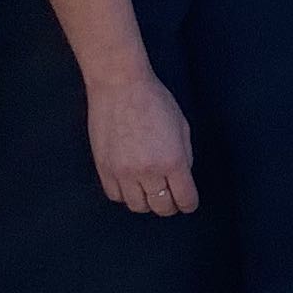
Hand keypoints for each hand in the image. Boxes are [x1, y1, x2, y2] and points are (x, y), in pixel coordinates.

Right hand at [86, 72, 198, 215]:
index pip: (185, 199)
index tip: (187, 202)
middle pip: (161, 207)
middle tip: (170, 197)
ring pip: (137, 206)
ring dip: (147, 201)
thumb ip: (184, 156)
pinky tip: (130, 183)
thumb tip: (182, 178)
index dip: (189, 203)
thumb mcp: (182, 126)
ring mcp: (123, 172)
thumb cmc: (154, 100)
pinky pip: (116, 196)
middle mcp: (148, 172)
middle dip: (170, 205)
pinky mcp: (104, 169)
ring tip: (149, 189)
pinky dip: (125, 194)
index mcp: (173, 161)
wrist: (119, 85)